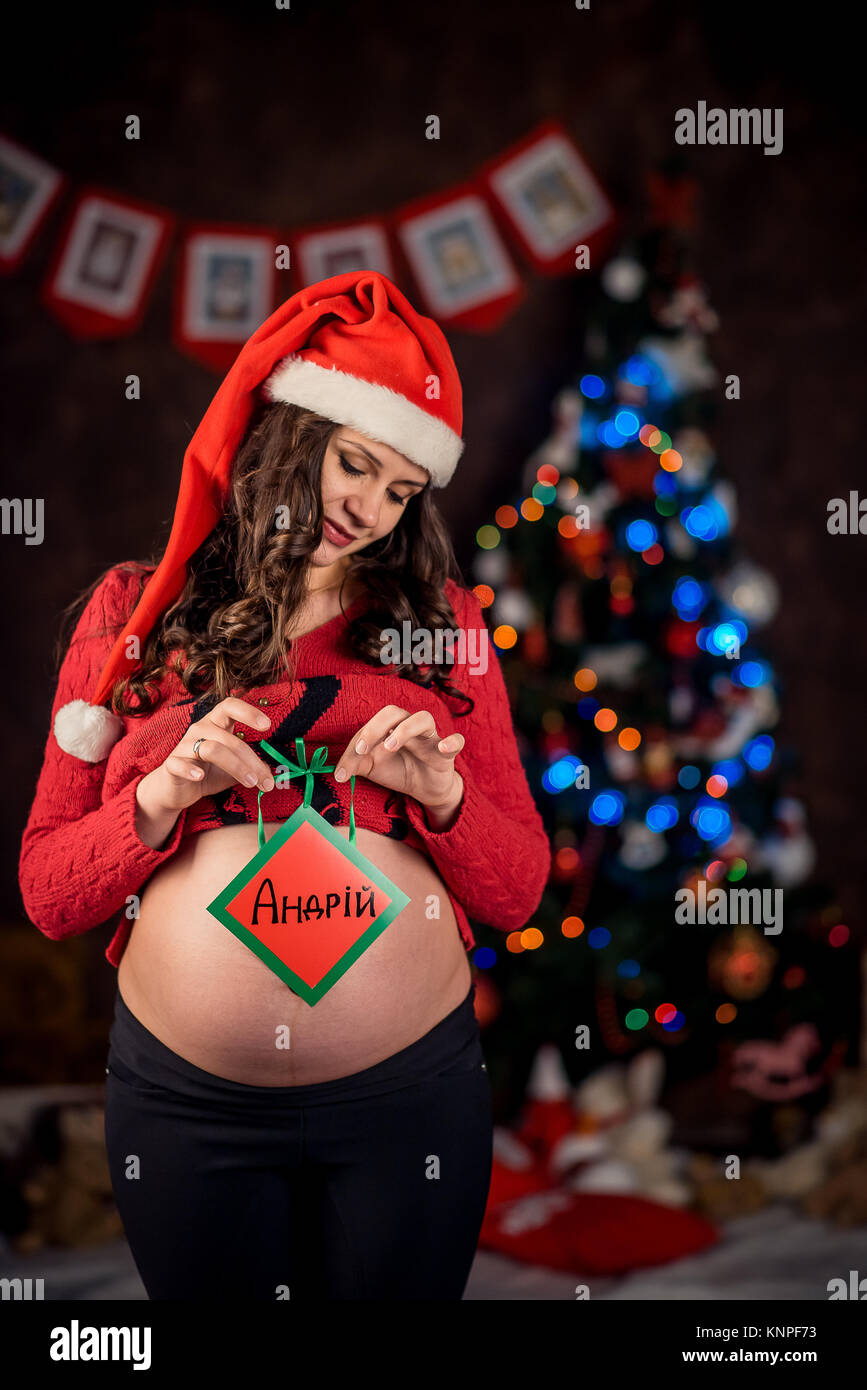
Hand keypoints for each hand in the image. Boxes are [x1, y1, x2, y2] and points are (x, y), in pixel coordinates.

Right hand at [137, 697, 274, 817]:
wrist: (175, 790)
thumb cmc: (206, 772)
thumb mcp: (233, 770)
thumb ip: (251, 768)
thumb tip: (272, 775)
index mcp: (215, 724)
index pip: (229, 706)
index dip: (248, 711)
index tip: (267, 725)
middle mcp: (200, 729)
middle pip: (229, 739)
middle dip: (252, 760)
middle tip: (266, 780)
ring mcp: (184, 746)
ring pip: (212, 749)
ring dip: (236, 766)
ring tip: (251, 783)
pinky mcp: (171, 765)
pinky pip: (180, 763)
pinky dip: (190, 769)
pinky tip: (200, 777)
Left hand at [332, 704, 464, 812]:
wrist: (424, 789)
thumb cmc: (397, 769)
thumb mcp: (372, 768)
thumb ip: (355, 765)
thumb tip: (337, 772)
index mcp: (389, 727)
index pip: (370, 725)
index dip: (355, 743)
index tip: (344, 769)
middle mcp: (408, 726)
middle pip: (394, 712)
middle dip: (375, 728)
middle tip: (362, 751)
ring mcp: (430, 737)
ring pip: (422, 718)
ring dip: (404, 730)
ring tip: (390, 747)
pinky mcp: (447, 753)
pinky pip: (456, 740)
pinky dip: (452, 741)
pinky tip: (444, 746)